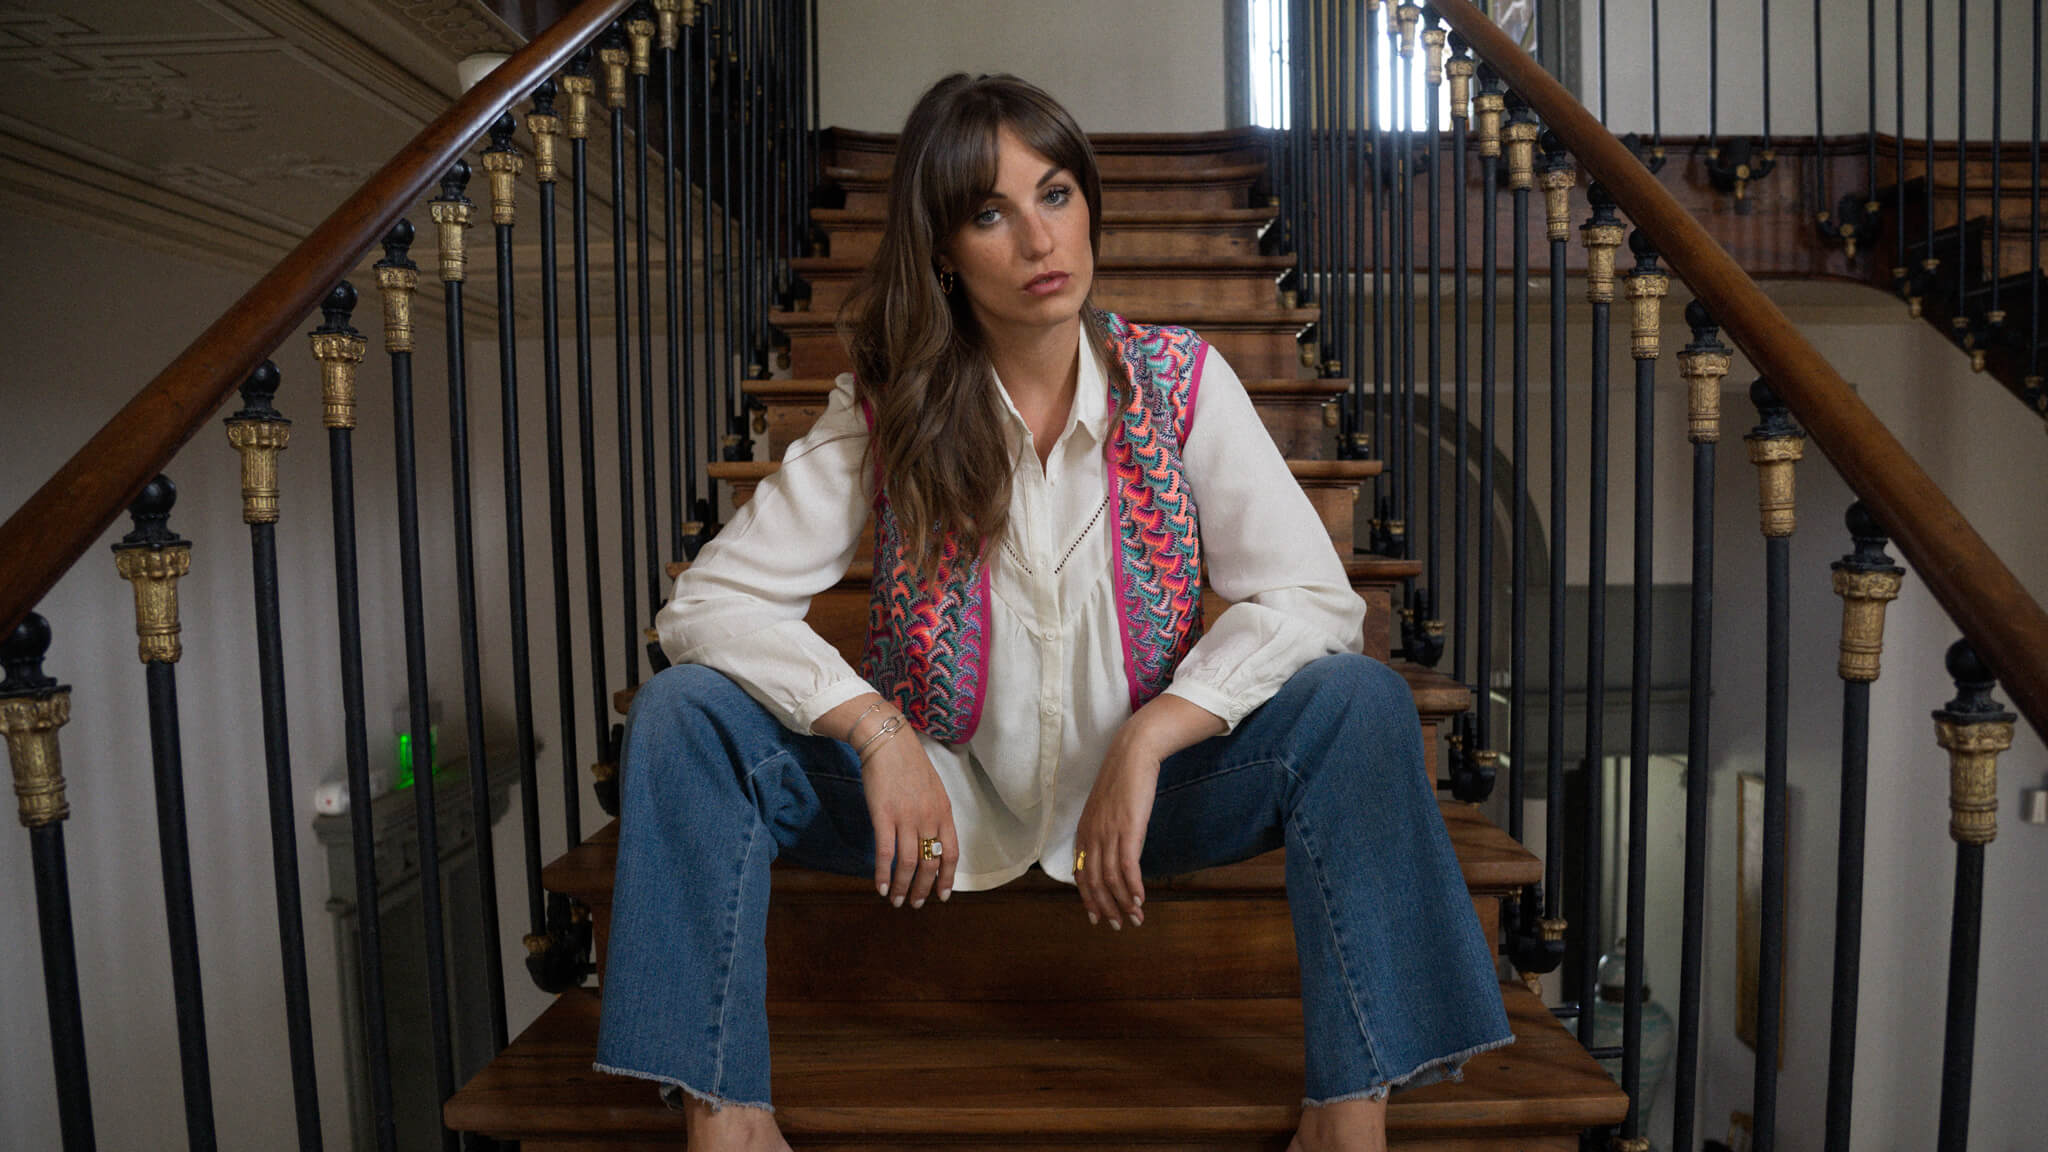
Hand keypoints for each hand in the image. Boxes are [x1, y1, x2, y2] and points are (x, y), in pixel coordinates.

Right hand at [859, 728, 957, 908]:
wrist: (888, 742)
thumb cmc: (909, 765)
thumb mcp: (933, 790)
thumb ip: (934, 815)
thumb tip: (931, 840)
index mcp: (944, 813)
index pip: (951, 853)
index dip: (947, 878)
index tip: (942, 896)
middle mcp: (929, 818)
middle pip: (930, 863)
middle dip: (924, 888)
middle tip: (916, 904)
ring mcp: (906, 818)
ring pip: (909, 863)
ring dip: (903, 887)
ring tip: (897, 901)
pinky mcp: (883, 815)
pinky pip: (885, 852)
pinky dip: (883, 874)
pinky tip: (880, 887)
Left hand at [1073, 724, 1161, 930]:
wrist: (1132, 755)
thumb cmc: (1122, 781)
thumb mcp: (1105, 809)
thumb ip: (1103, 832)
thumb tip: (1109, 853)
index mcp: (1084, 832)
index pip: (1081, 874)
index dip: (1089, 899)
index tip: (1097, 917)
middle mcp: (1092, 836)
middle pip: (1095, 882)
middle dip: (1106, 907)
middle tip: (1118, 925)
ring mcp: (1109, 833)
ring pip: (1111, 879)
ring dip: (1123, 903)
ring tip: (1135, 919)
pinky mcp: (1128, 829)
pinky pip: (1128, 866)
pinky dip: (1133, 886)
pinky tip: (1140, 899)